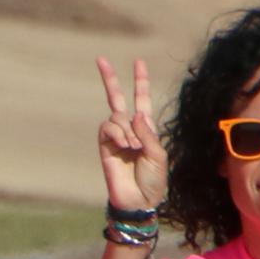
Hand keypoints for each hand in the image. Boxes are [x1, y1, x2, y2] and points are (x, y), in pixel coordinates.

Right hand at [93, 56, 161, 215]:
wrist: (138, 200)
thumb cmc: (154, 180)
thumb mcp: (158, 154)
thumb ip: (147, 133)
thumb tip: (134, 114)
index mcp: (146, 129)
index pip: (141, 100)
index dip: (140, 81)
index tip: (138, 62)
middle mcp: (129, 129)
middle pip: (117, 98)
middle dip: (110, 78)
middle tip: (100, 58)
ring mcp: (115, 136)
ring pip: (116, 115)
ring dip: (127, 129)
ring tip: (133, 148)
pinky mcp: (105, 145)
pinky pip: (108, 127)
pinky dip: (119, 133)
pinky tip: (125, 146)